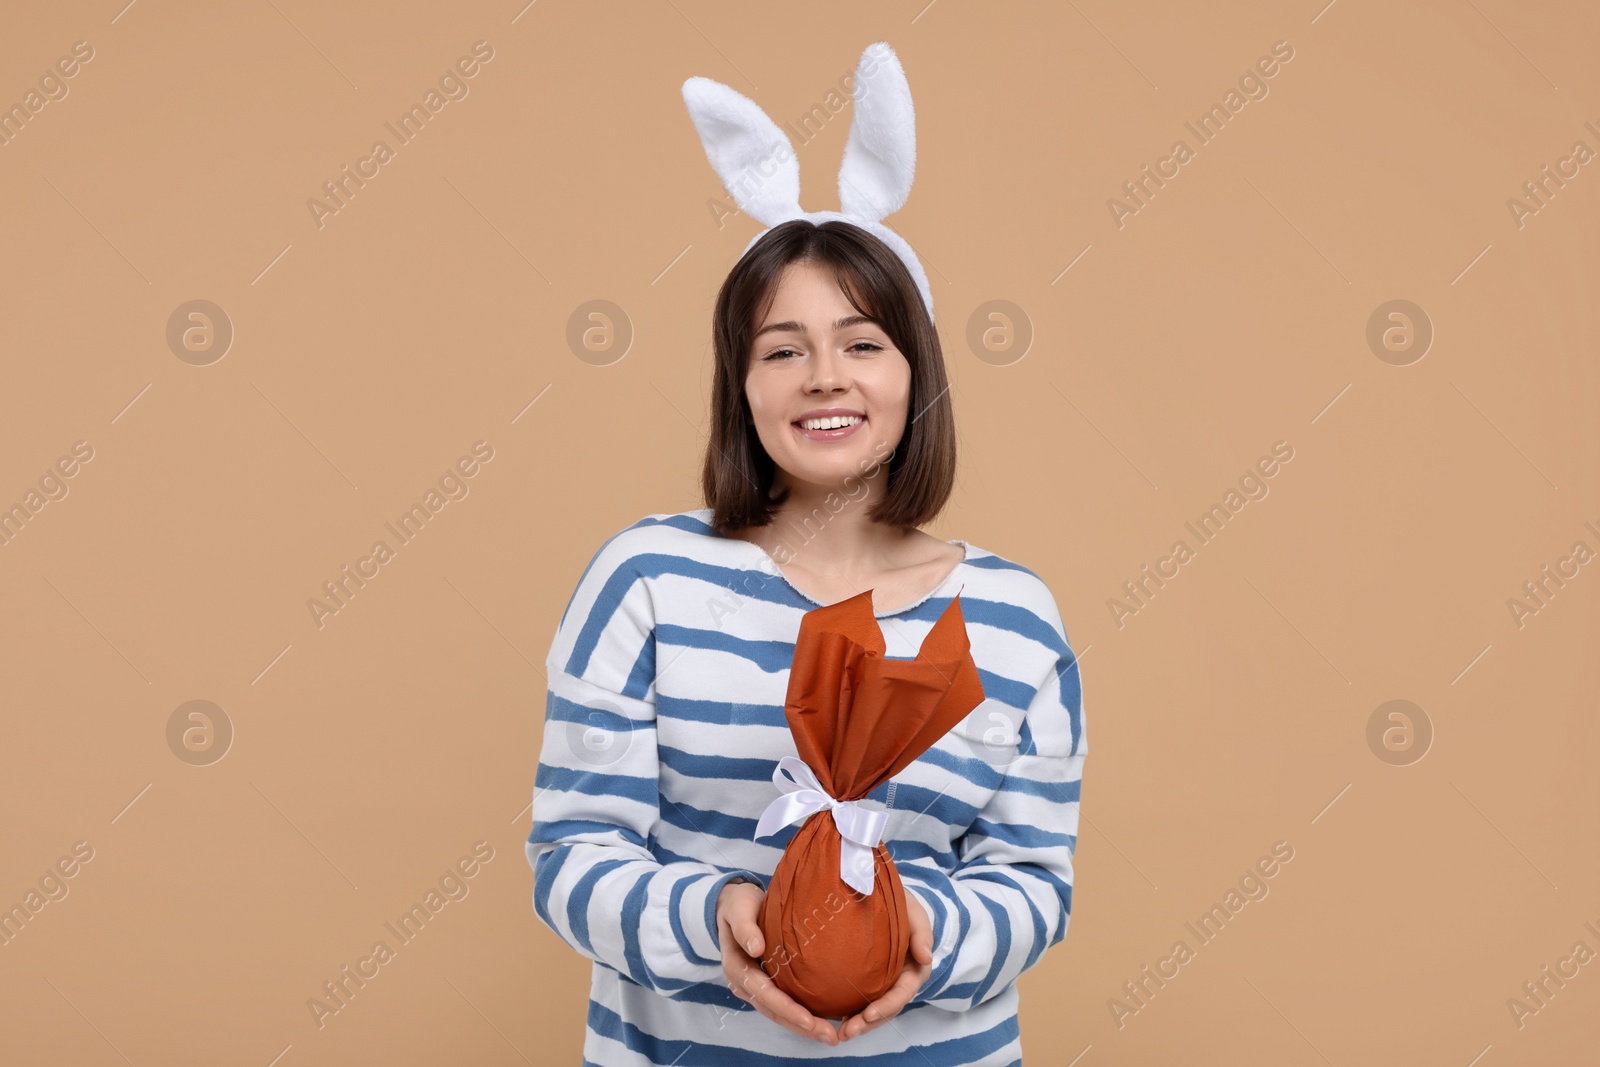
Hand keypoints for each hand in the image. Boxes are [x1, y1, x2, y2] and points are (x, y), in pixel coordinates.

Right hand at [716, 880, 839, 1046]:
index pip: (764, 994)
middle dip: (801, 1026)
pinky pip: (782, 1005)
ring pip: (779, 1013)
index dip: (787, 1008)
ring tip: (830, 1035)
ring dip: (803, 1027)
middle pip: (774, 1011)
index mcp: (736, 967)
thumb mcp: (738, 908)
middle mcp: (743, 983)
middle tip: (831, 1036)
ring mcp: (753, 987)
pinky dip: (799, 1016)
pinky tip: (819, 1021)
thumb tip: (755, 948)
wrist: (732, 904)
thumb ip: (745, 927)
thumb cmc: (738, 905)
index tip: (809, 1019)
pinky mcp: (764, 984)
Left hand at [838, 889, 934, 1040]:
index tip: (868, 1014)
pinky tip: (837, 1021)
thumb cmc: (903, 907)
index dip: (886, 1005)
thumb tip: (926, 957)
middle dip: (869, 1023)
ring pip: (875, 1011)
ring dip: (860, 1025)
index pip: (902, 993)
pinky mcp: (871, 982)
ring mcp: (886, 984)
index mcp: (914, 969)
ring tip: (841, 1034)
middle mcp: (901, 982)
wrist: (886, 901)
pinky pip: (864, 1002)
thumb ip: (922, 932)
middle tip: (847, 1032)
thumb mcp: (915, 913)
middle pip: (887, 1009)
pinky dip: (853, 1014)